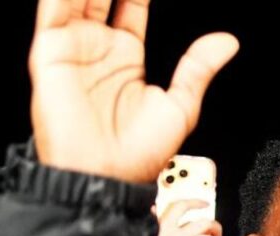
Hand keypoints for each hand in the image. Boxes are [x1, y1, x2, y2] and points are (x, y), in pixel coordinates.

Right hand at [29, 0, 237, 181]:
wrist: (107, 175)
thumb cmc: (140, 154)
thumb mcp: (180, 106)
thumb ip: (198, 68)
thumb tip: (228, 41)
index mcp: (126, 58)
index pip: (132, 5)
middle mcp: (98, 49)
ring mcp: (73, 48)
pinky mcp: (51, 52)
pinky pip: (53, 9)